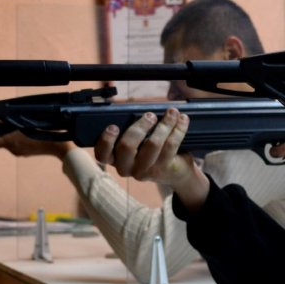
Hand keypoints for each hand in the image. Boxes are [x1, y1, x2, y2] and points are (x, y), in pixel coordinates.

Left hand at [0, 131, 75, 158]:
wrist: (55, 146)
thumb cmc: (40, 134)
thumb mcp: (23, 125)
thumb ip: (7, 123)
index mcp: (10, 142)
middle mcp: (12, 149)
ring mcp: (18, 152)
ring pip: (7, 144)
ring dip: (7, 137)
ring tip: (13, 128)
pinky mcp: (24, 153)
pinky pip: (15, 146)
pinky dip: (15, 140)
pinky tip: (22, 134)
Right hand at [92, 108, 208, 207]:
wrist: (174, 172)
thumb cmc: (150, 151)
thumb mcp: (136, 143)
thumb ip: (132, 131)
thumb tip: (141, 111)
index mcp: (115, 159)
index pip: (102, 154)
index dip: (106, 140)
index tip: (113, 126)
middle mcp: (127, 168)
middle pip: (127, 146)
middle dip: (139, 127)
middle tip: (150, 115)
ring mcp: (145, 171)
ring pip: (152, 144)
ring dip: (164, 125)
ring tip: (171, 113)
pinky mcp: (163, 169)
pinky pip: (171, 145)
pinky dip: (178, 129)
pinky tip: (182, 119)